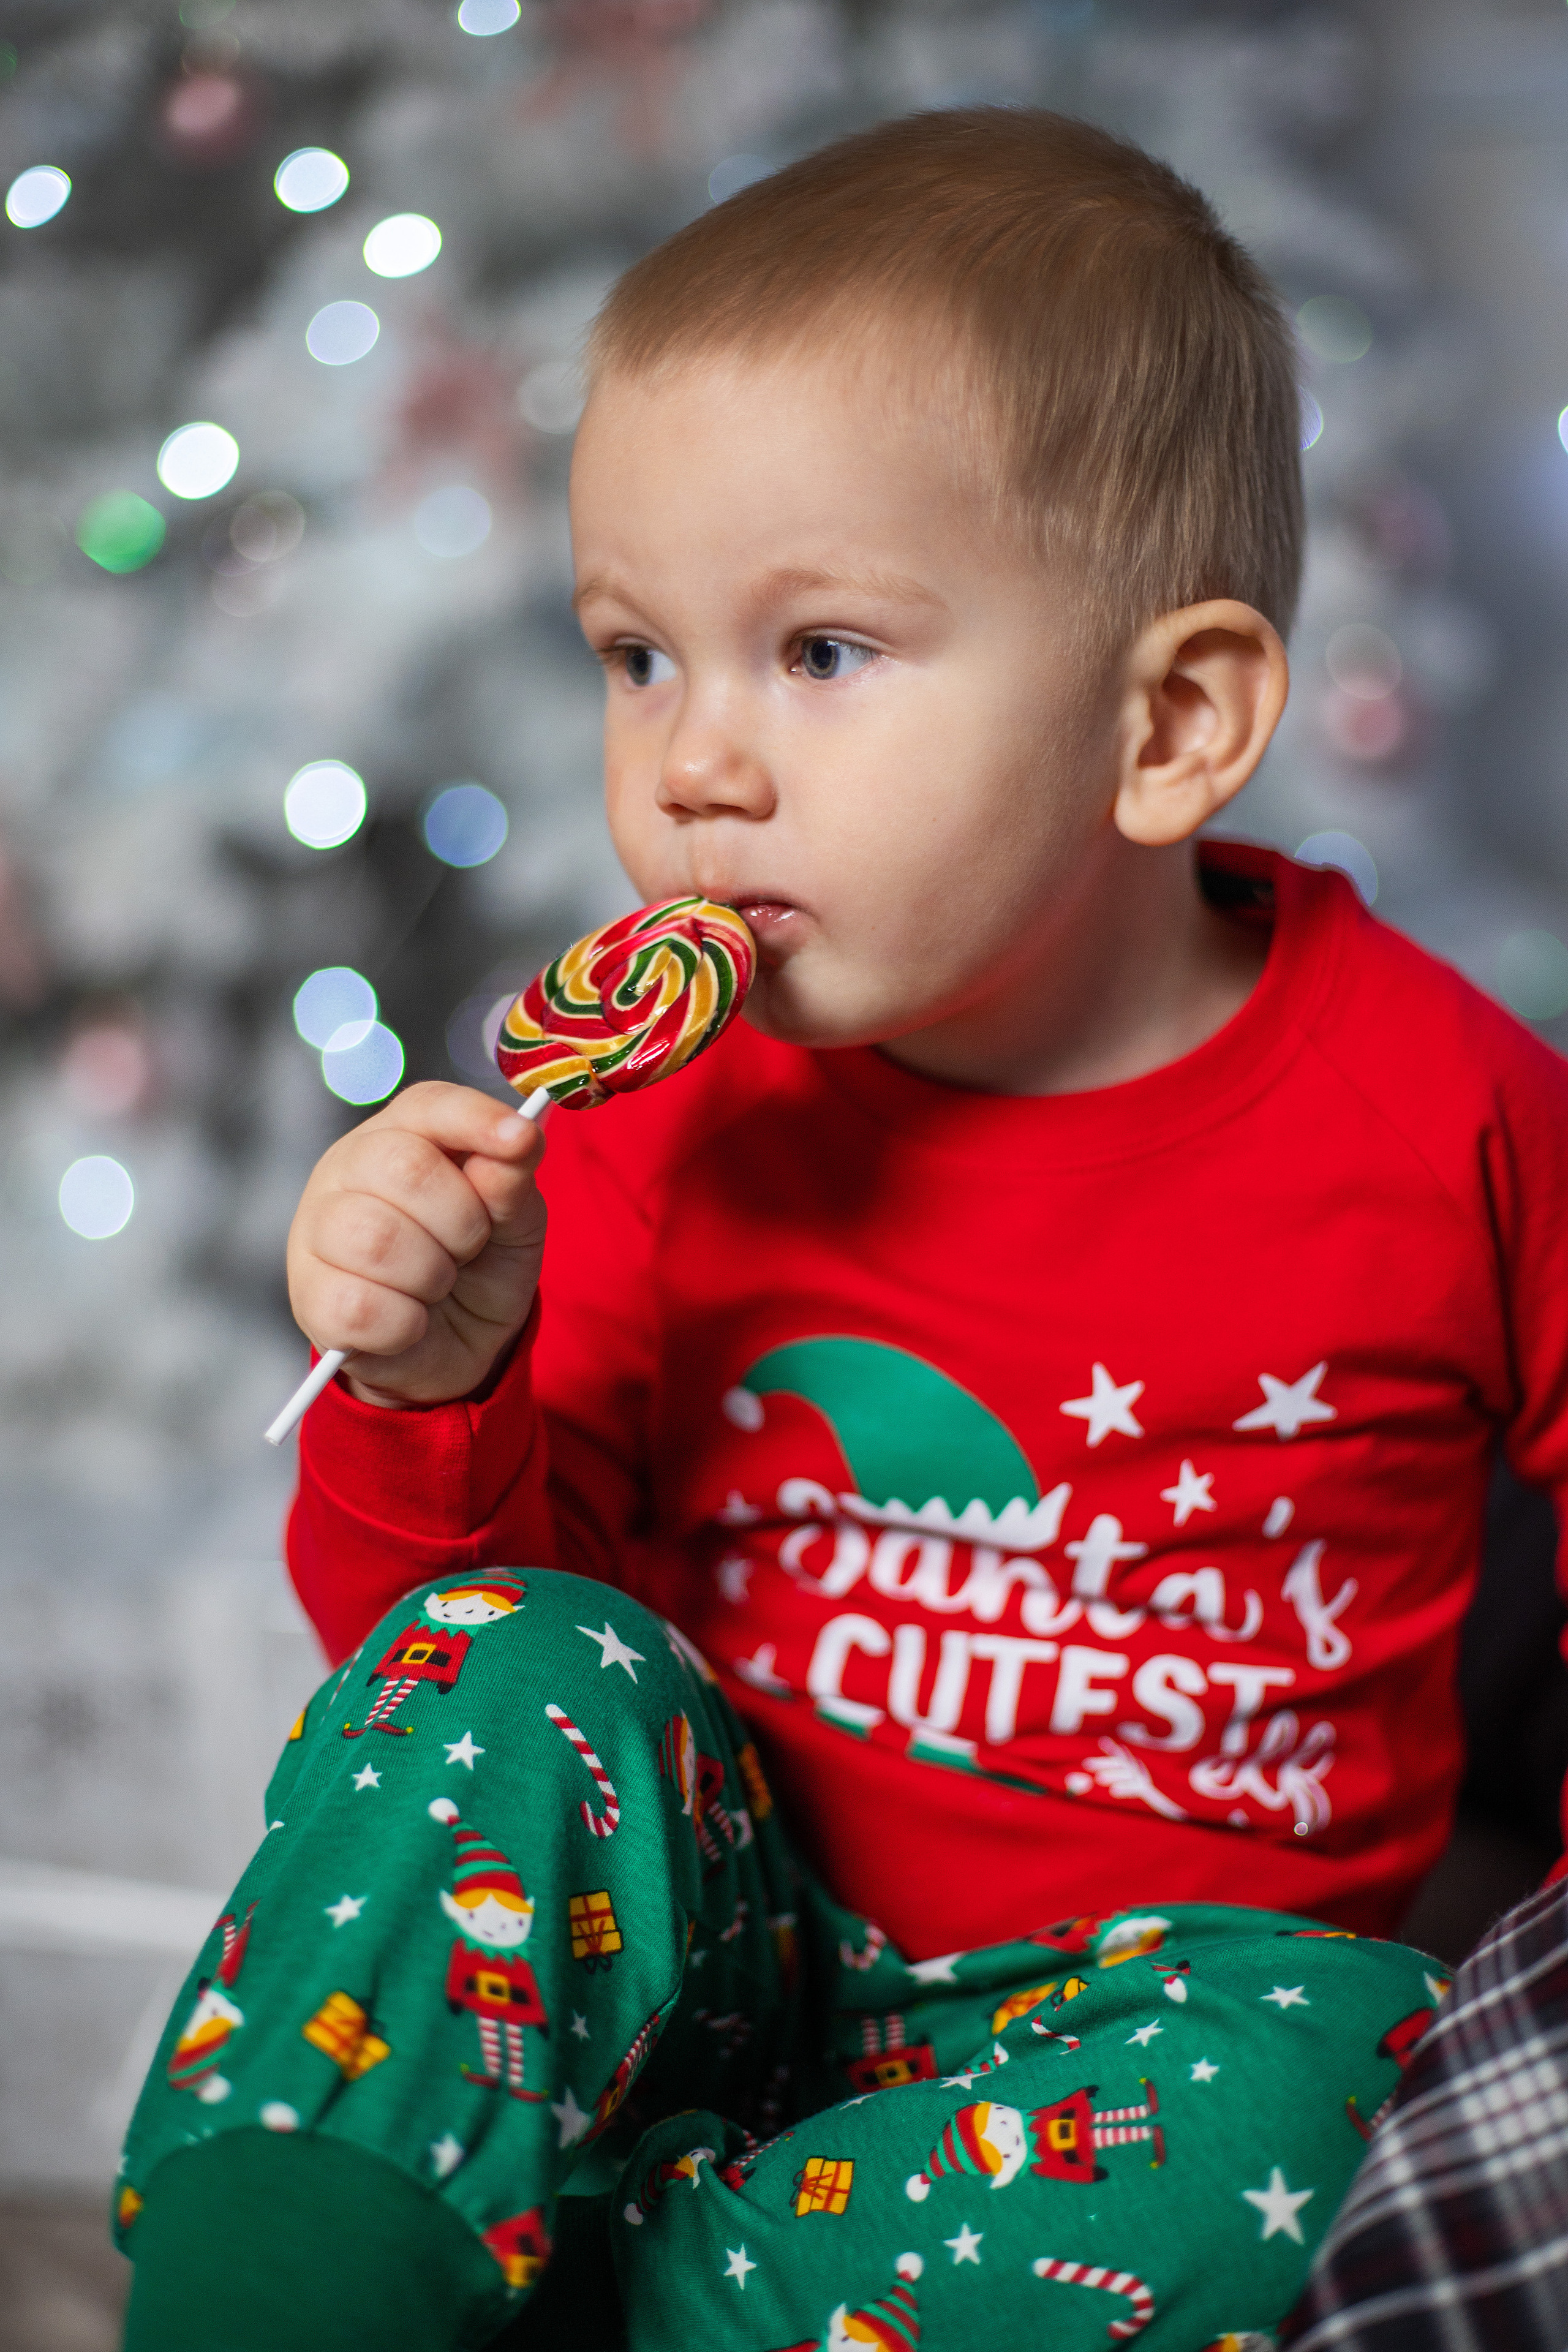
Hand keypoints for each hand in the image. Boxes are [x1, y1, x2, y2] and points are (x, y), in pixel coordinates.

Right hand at [286, 1082, 546, 1405]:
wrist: (455, 1348)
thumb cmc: (480, 1267)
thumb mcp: (514, 1223)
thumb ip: (512, 1180)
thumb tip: (517, 1139)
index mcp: (402, 1134)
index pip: (430, 1105)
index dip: (476, 1119)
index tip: (519, 1138)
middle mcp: (348, 1168)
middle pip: (404, 1168)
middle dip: (462, 1221)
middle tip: (468, 1249)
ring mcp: (317, 1229)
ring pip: (377, 1239)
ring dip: (433, 1275)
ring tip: (437, 1284)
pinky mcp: (310, 1296)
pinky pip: (362, 1306)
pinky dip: (406, 1324)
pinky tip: (411, 1320)